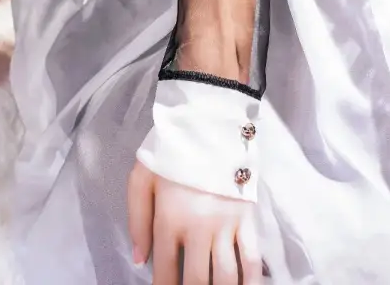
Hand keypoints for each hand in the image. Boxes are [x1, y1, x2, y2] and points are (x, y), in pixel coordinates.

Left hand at [127, 160, 260, 283]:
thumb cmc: (170, 149)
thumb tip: (139, 260)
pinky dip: (250, 282)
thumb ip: (137, 220)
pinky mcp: (247, 218)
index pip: (165, 272)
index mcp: (169, 220)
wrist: (207, 121)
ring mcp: (226, 225)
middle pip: (198, 282)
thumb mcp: (141, 178)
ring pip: (226, 277)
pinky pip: (252, 259)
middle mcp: (198, 229)